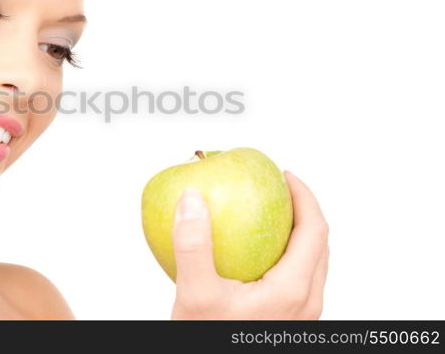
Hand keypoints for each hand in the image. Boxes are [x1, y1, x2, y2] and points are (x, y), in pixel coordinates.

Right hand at [171, 170, 328, 319]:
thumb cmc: (209, 343)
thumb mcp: (195, 296)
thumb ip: (194, 245)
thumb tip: (193, 199)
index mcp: (292, 291)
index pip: (315, 230)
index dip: (304, 195)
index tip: (283, 175)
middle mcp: (306, 303)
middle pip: (320, 243)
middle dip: (302, 209)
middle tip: (277, 189)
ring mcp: (301, 316)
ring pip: (312, 262)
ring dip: (297, 231)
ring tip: (267, 215)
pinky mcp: (289, 323)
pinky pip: (298, 277)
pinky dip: (286, 252)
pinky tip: (253, 252)